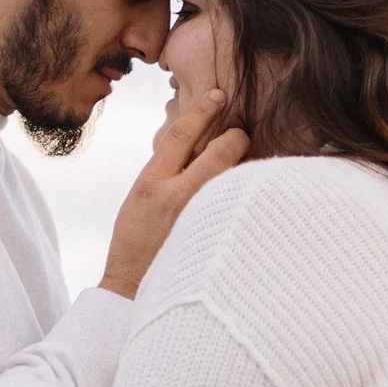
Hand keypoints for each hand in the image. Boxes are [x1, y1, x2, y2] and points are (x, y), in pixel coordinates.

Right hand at [98, 89, 248, 299]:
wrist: (135, 291)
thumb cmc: (138, 243)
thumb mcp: (141, 199)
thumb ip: (167, 172)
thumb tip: (198, 146)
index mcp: (152, 182)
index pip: (183, 132)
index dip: (204, 108)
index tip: (219, 95)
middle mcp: (180, 195)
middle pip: (225, 148)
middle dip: (238, 137)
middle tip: (241, 138)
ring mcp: (204, 216)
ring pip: (241, 174)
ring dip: (246, 168)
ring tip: (248, 172)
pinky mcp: (222, 236)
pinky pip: (244, 203)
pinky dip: (249, 195)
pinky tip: (252, 198)